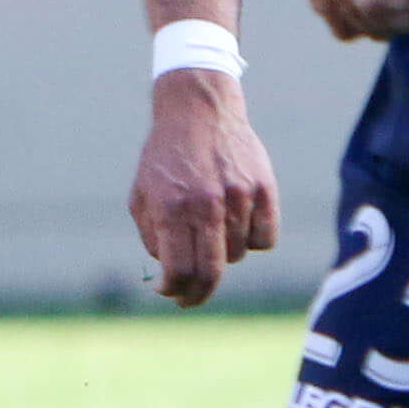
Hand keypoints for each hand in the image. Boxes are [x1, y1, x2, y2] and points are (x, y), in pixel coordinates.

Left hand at [130, 70, 278, 306]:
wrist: (199, 109)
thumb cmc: (166, 157)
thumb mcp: (143, 193)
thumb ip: (152, 236)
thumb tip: (168, 276)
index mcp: (170, 206)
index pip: (178, 268)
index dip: (174, 290)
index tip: (171, 294)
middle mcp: (206, 203)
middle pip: (211, 271)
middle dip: (199, 294)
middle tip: (191, 298)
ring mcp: (238, 196)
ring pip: (238, 255)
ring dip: (223, 254)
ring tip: (212, 229)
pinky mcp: (264, 189)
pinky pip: (265, 238)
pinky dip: (252, 240)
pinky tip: (238, 224)